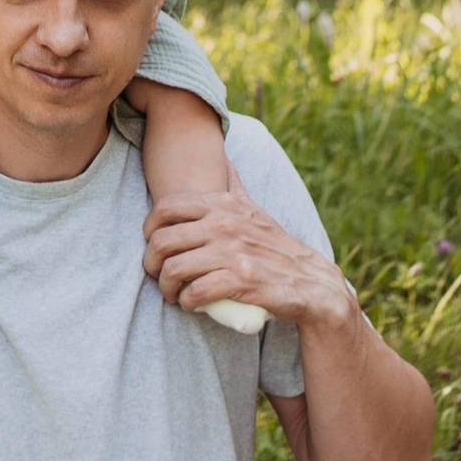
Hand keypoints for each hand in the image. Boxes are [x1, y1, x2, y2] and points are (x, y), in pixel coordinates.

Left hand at [144, 185, 354, 331]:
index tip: (154, 245)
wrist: (311, 281)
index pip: (165, 207)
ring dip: (166, 287)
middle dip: (152, 264)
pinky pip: (196, 292)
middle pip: (162, 241)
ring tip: (173, 293)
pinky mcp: (241, 281)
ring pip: (174, 269)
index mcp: (222, 204)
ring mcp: (233, 252)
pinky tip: (191, 304)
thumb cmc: (274, 246)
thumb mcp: (253, 208)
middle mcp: (225, 224)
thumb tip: (221, 156)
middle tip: (159, 276)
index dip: (149, 229)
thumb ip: (232, 183)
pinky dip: (187, 302)